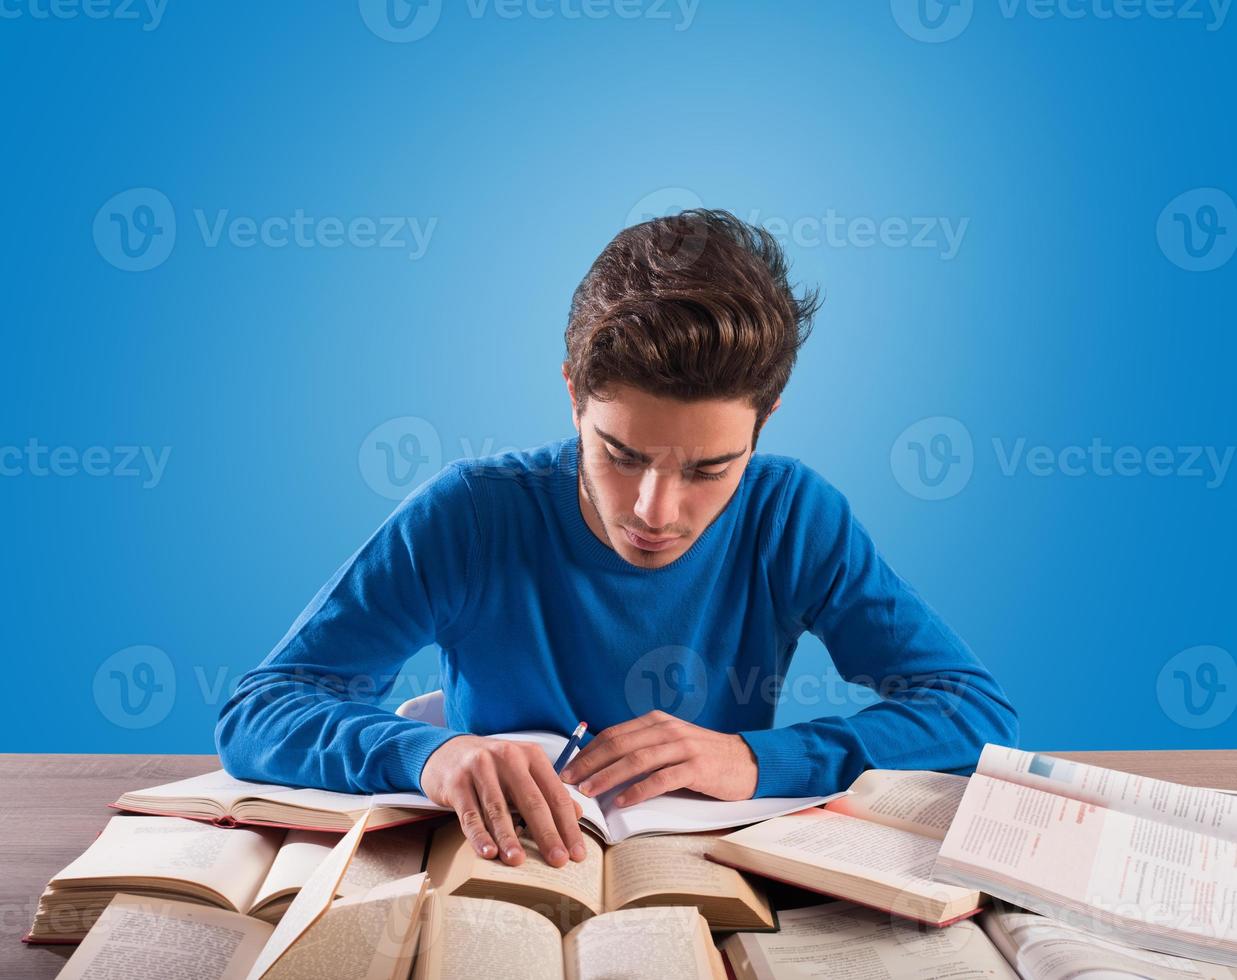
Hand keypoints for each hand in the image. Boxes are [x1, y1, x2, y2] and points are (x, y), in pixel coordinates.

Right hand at [420, 735, 586, 868]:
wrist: (448, 751)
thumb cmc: (493, 767)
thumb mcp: (523, 770)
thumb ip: (548, 790)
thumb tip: (578, 814)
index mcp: (531, 755)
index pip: (555, 794)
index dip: (568, 825)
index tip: (576, 853)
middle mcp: (508, 757)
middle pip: (532, 801)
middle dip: (547, 834)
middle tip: (557, 860)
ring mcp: (480, 768)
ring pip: (499, 809)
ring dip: (509, 837)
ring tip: (518, 861)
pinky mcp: (457, 783)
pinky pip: (470, 814)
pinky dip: (479, 835)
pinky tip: (488, 851)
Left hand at [558, 710, 758, 806]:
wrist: (746, 761)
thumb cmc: (703, 757)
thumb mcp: (670, 744)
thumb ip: (642, 748)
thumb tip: (602, 766)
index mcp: (656, 721)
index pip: (613, 734)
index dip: (588, 751)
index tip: (568, 767)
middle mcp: (667, 729)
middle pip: (620, 744)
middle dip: (590, 763)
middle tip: (568, 781)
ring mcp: (683, 747)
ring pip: (637, 760)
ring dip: (608, 776)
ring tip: (588, 792)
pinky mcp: (697, 767)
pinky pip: (661, 778)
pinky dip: (639, 790)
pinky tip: (622, 801)